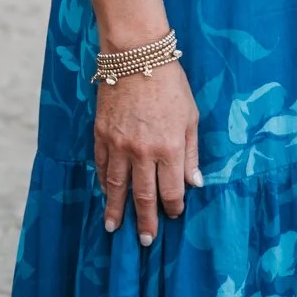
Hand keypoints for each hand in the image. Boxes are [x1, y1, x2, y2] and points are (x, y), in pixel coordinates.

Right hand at [95, 62, 201, 242]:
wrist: (135, 55)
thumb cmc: (170, 82)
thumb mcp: (191, 115)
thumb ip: (191, 152)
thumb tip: (195, 182)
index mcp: (169, 148)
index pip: (171, 190)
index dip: (173, 207)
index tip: (173, 215)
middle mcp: (143, 153)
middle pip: (143, 196)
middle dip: (144, 221)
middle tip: (144, 241)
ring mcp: (119, 145)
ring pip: (117, 187)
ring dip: (116, 210)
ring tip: (113, 228)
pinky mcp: (101, 135)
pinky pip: (102, 166)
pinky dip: (103, 182)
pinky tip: (105, 193)